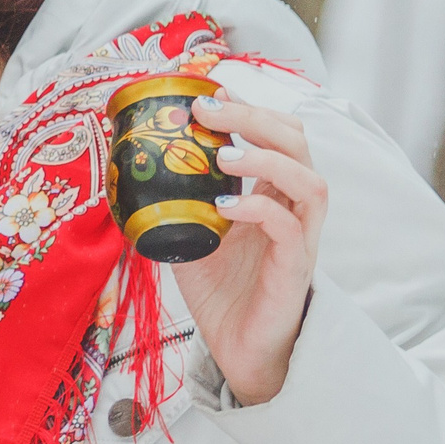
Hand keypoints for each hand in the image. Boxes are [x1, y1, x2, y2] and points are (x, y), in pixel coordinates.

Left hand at [170, 90, 325, 405]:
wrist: (238, 350)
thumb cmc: (223, 291)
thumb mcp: (192, 233)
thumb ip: (177, 201)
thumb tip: (136, 167)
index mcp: (273, 192)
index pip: (278, 134)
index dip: (249, 108)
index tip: (209, 93)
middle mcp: (293, 208)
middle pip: (297, 143)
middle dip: (253, 117)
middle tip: (208, 110)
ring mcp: (300, 238)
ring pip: (308, 181)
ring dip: (266, 158)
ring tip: (223, 156)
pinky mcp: (293, 269)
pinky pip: (288, 228)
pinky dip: (258, 209)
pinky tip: (225, 207)